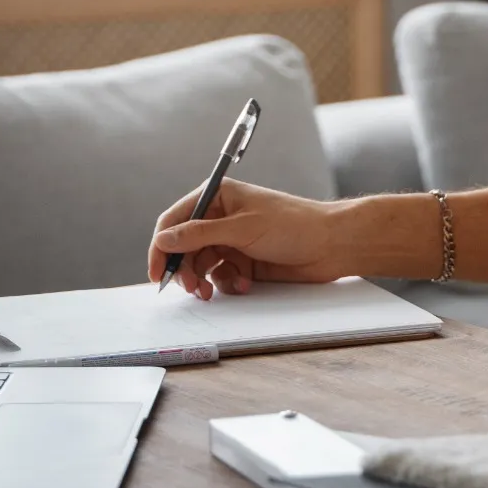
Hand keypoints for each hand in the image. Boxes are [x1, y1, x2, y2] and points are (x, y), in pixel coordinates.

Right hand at [147, 179, 346, 297]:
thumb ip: (199, 234)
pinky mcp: (243, 260)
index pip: (174, 220)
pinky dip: (227, 282)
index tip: (157, 271)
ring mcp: (232, 240)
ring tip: (212, 291)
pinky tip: (244, 283)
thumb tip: (163, 239)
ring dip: (203, 280)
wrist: (331, 245)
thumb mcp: (242, 228)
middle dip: (184, 269)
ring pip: (200, 264)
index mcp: (217, 196)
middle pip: (184, 247)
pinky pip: (220, 275)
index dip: (161, 246)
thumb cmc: (292, 225)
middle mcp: (220, 217)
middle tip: (189, 288)